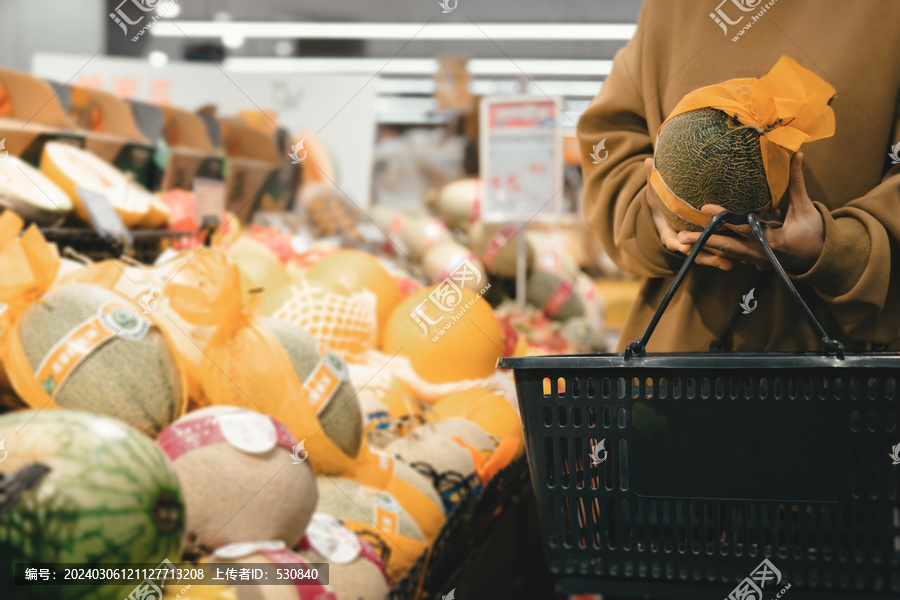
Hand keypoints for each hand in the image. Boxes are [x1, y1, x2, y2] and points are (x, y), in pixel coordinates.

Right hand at [644, 158, 733, 269]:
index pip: (675, 242)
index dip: (681, 244)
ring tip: (733, 262)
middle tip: (723, 260)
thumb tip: (649, 160)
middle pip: (696, 253)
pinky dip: (728, 253)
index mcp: (670, 235)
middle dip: (709, 258)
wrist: (664, 214)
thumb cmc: (661, 203)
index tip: (685, 245)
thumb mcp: (654, 192)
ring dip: (720, 259)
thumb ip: (653, 179)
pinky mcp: (708, 243)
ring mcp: (696, 245)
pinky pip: (718, 250)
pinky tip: (743, 254)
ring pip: (708, 255)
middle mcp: (684, 244)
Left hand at [675, 152, 824, 272]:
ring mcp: (756, 261)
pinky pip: (731, 257)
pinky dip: (715, 251)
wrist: (821, 258)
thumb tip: (798, 153)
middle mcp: (761, 254)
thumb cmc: (814, 230)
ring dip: (705, 247)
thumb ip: (796, 181)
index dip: (723, 218)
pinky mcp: (753, 263)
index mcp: (774, 241)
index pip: (743, 227)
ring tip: (681, 242)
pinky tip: (696, 246)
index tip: (704, 207)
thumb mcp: (804, 206)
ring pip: (726, 254)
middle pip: (727, 247)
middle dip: (704, 241)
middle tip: (680, 236)